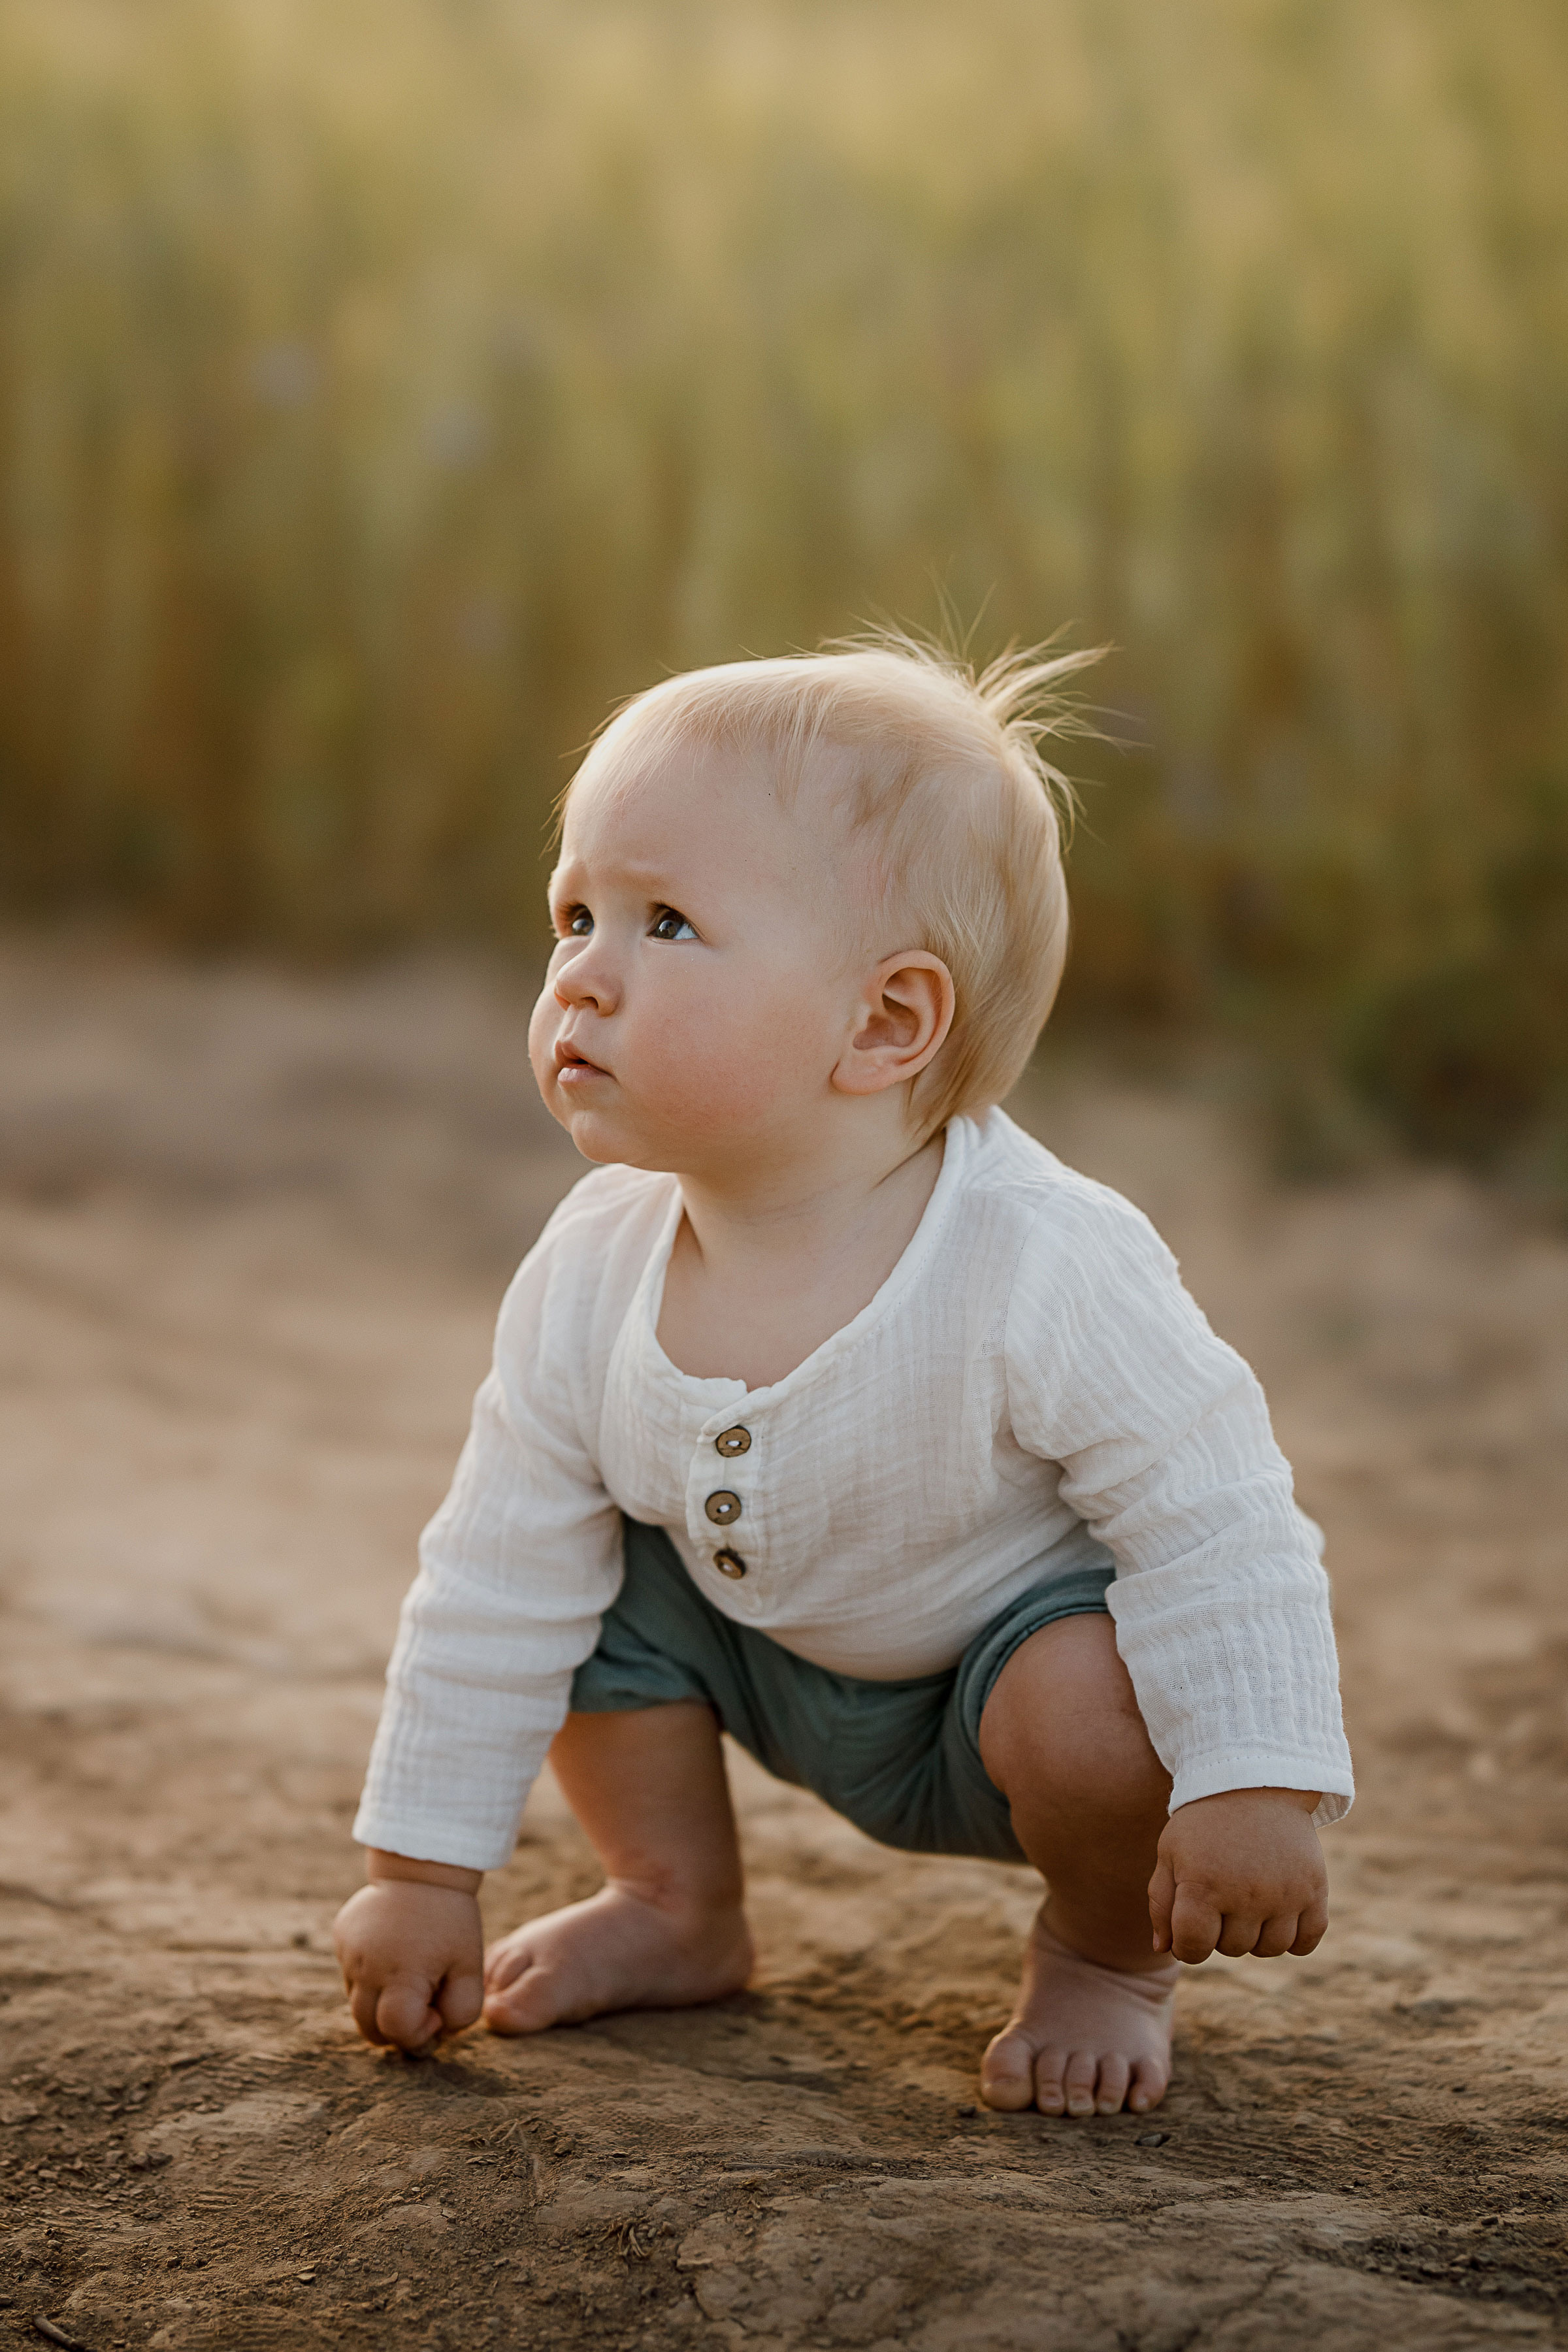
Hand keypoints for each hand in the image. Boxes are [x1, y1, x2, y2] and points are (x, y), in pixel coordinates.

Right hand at [333, 1852, 484, 2050]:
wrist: (424, 1866)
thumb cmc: (452, 1920)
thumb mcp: (470, 1966)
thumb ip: (461, 2011)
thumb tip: (436, 2032)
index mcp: (401, 1975)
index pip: (396, 2032)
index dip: (419, 2034)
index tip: (437, 2011)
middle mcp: (366, 1968)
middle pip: (368, 2029)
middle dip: (396, 2030)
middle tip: (423, 2004)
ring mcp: (348, 1953)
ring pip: (357, 2004)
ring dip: (383, 2003)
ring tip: (411, 1973)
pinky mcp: (341, 1939)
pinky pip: (351, 1975)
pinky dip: (371, 1977)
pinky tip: (394, 1951)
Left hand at [1147, 1788, 1326, 1964]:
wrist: (1254, 1783)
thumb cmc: (1204, 1823)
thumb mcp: (1170, 1852)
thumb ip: (1162, 1903)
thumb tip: (1162, 1949)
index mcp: (1202, 1884)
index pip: (1192, 1948)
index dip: (1187, 1945)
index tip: (1190, 1925)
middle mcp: (1245, 1893)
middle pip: (1232, 1949)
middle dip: (1221, 1931)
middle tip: (1222, 1895)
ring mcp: (1284, 1893)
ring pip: (1269, 1948)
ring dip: (1256, 1935)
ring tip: (1248, 1901)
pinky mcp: (1314, 1889)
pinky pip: (1306, 1941)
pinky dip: (1294, 1937)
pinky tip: (1279, 1914)